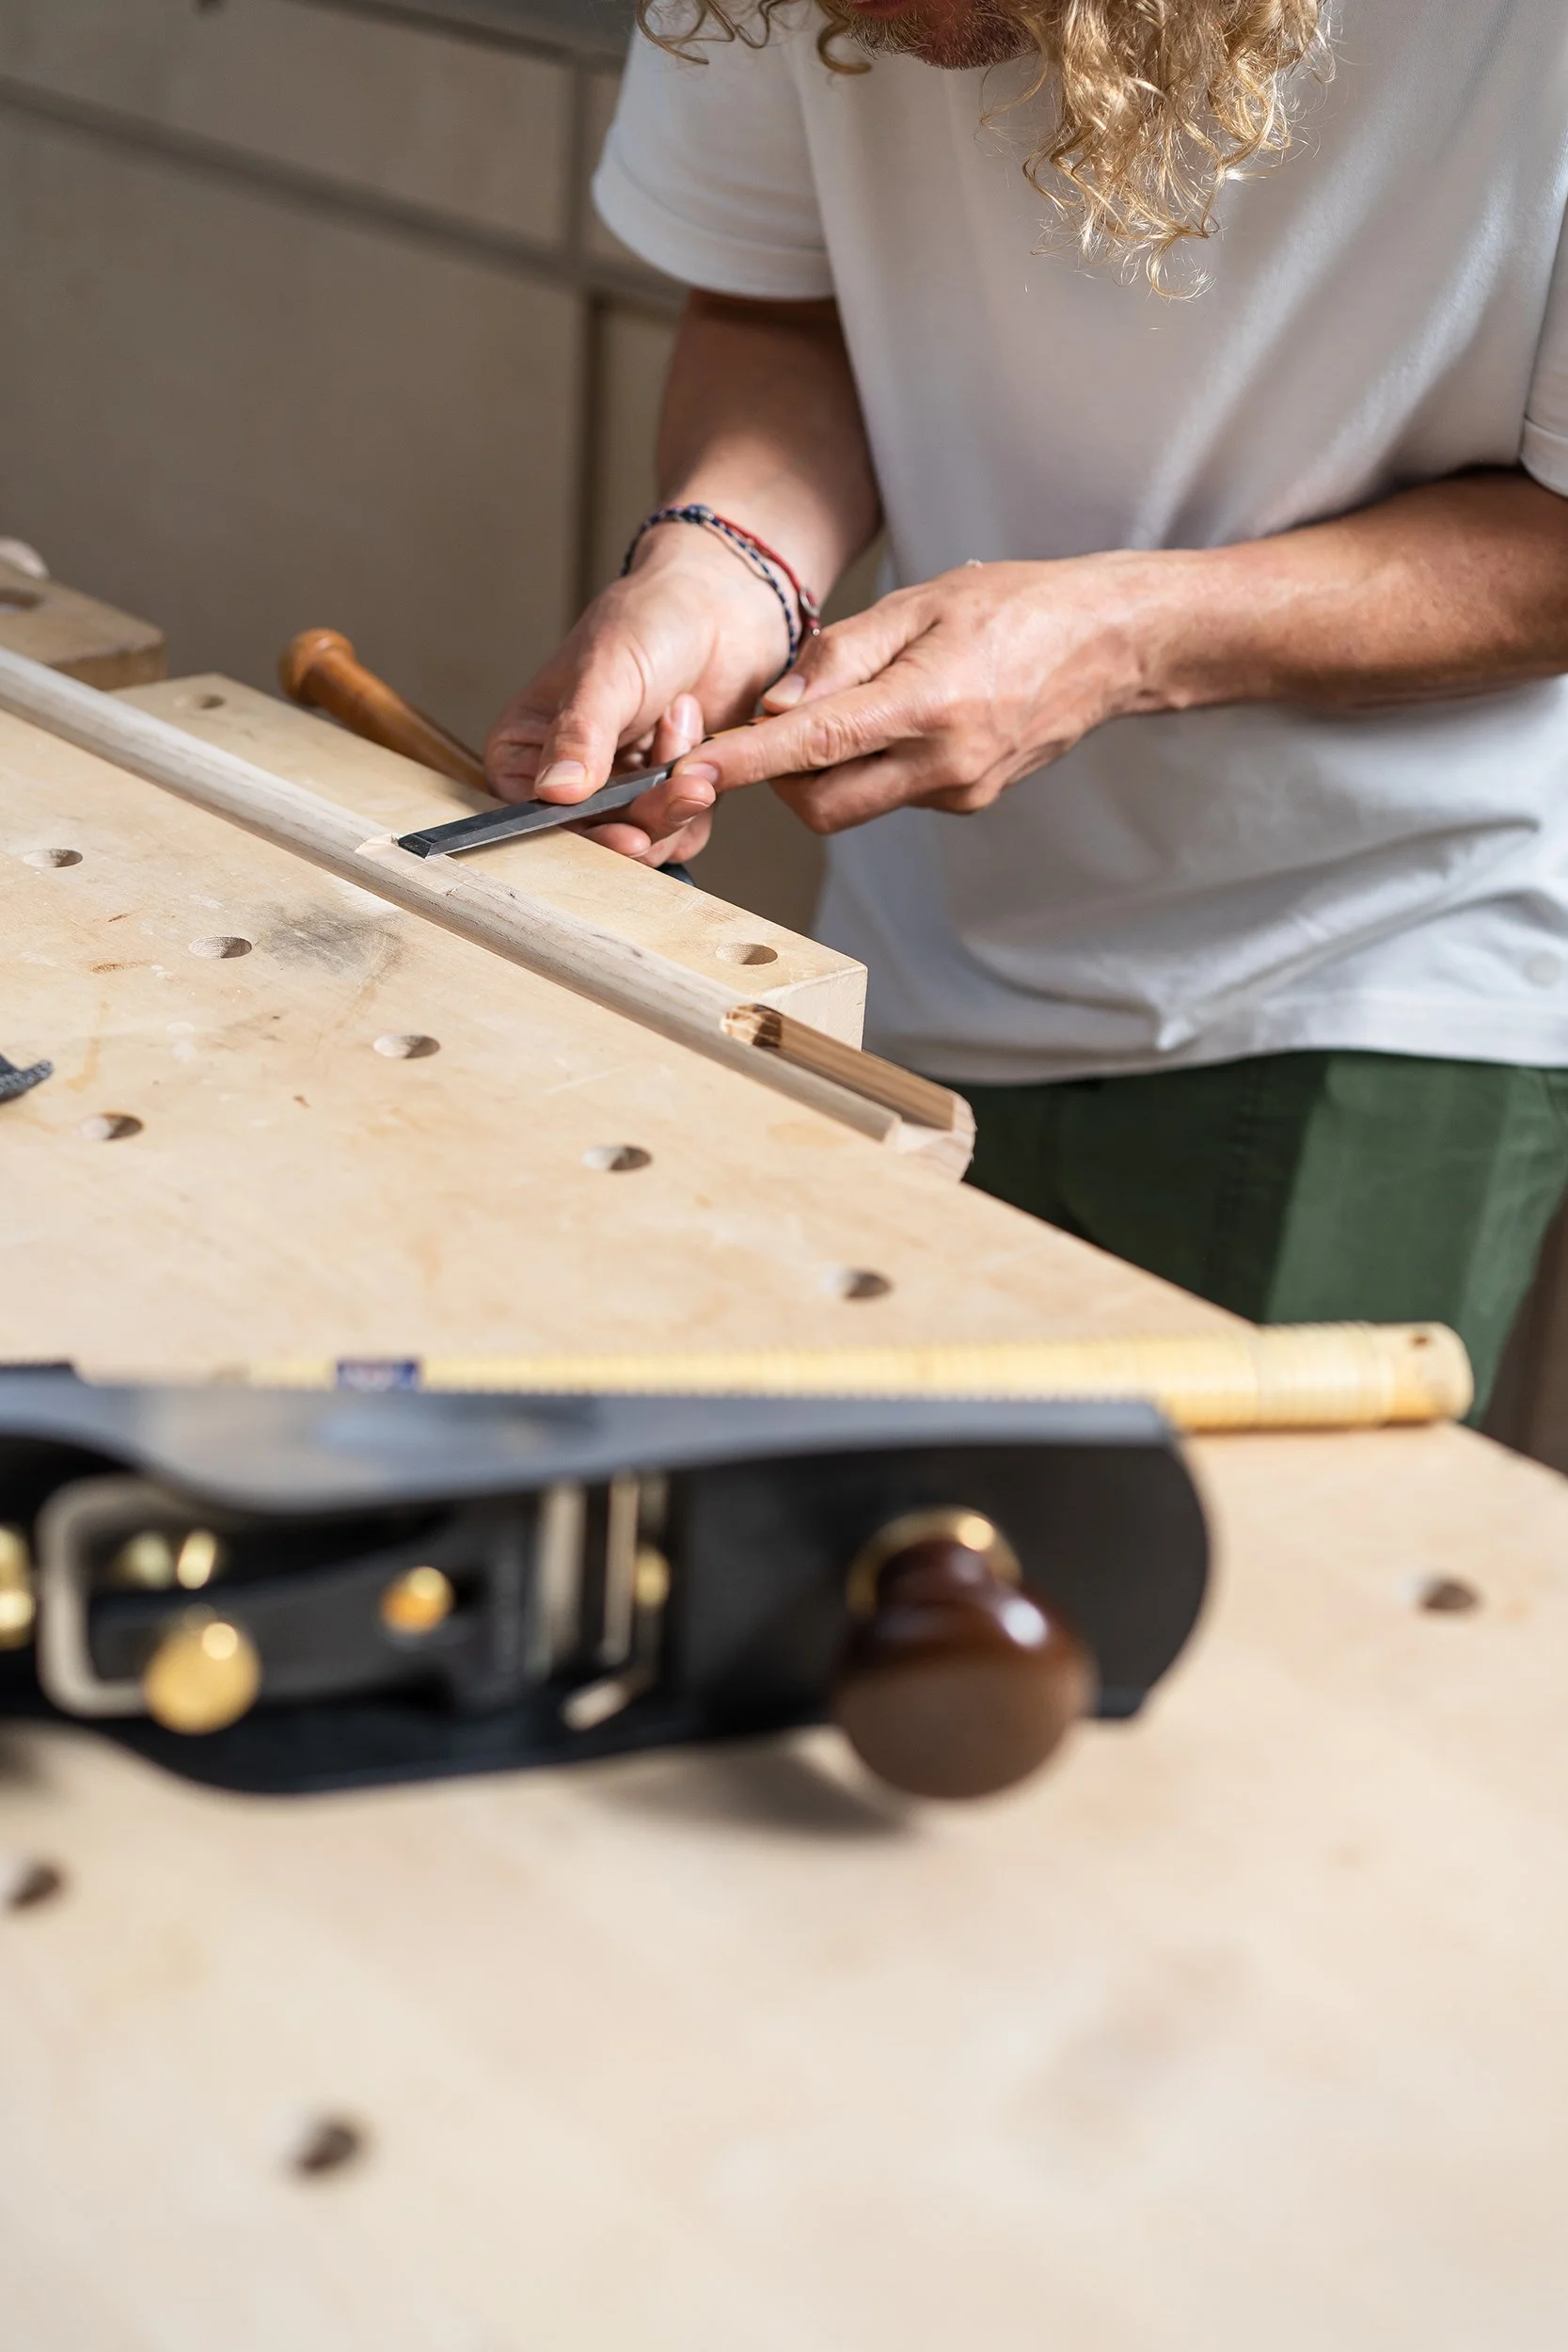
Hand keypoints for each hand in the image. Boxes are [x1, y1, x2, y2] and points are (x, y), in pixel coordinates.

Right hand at [484, 528, 792, 864]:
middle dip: (647, 817)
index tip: (629, 835)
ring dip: (677, 801)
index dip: (583, 835)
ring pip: (644, 841)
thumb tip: (554, 792)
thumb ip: (579, 734)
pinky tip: (703, 740)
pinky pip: (683, 833)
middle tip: (687, 787)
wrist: (718, 606)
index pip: (537, 818)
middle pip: (596, 837)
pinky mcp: (667, 798)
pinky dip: (700, 799)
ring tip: (690, 732)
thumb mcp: (605, 674)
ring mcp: (619, 791)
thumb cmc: (648, 622)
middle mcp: (567, 779)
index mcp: (525, 749)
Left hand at [666, 555, 1185, 833]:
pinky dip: (869, 766)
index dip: (743, 763)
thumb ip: (840, 655)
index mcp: (929, 704)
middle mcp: (944, 764)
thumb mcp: (920, 602)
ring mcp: (957, 793)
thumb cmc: (1016, 607)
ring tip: (852, 704)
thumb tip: (773, 706)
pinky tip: (897, 719)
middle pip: (820, 805)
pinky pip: (890, 795)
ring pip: (853, 804)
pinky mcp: (966, 803)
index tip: (691, 773)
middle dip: (778, 777)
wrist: (1107, 645)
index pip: (813, 746)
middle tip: (776, 723)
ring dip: (824, 770)